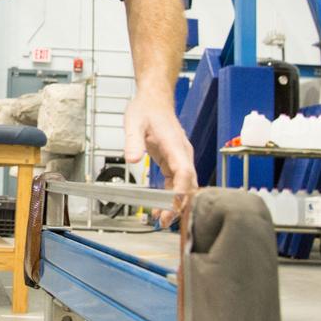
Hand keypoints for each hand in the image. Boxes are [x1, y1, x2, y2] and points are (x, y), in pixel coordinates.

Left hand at [123, 92, 197, 228]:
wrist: (154, 100)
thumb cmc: (146, 109)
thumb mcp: (133, 122)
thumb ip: (133, 140)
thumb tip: (132, 159)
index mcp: (175, 144)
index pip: (184, 171)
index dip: (181, 190)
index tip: (172, 205)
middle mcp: (182, 153)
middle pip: (188, 184)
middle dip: (179, 204)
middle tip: (164, 220)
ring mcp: (180, 158)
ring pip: (185, 186)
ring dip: (176, 204)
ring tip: (161, 220)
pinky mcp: (175, 162)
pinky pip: (177, 183)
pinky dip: (171, 197)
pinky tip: (159, 208)